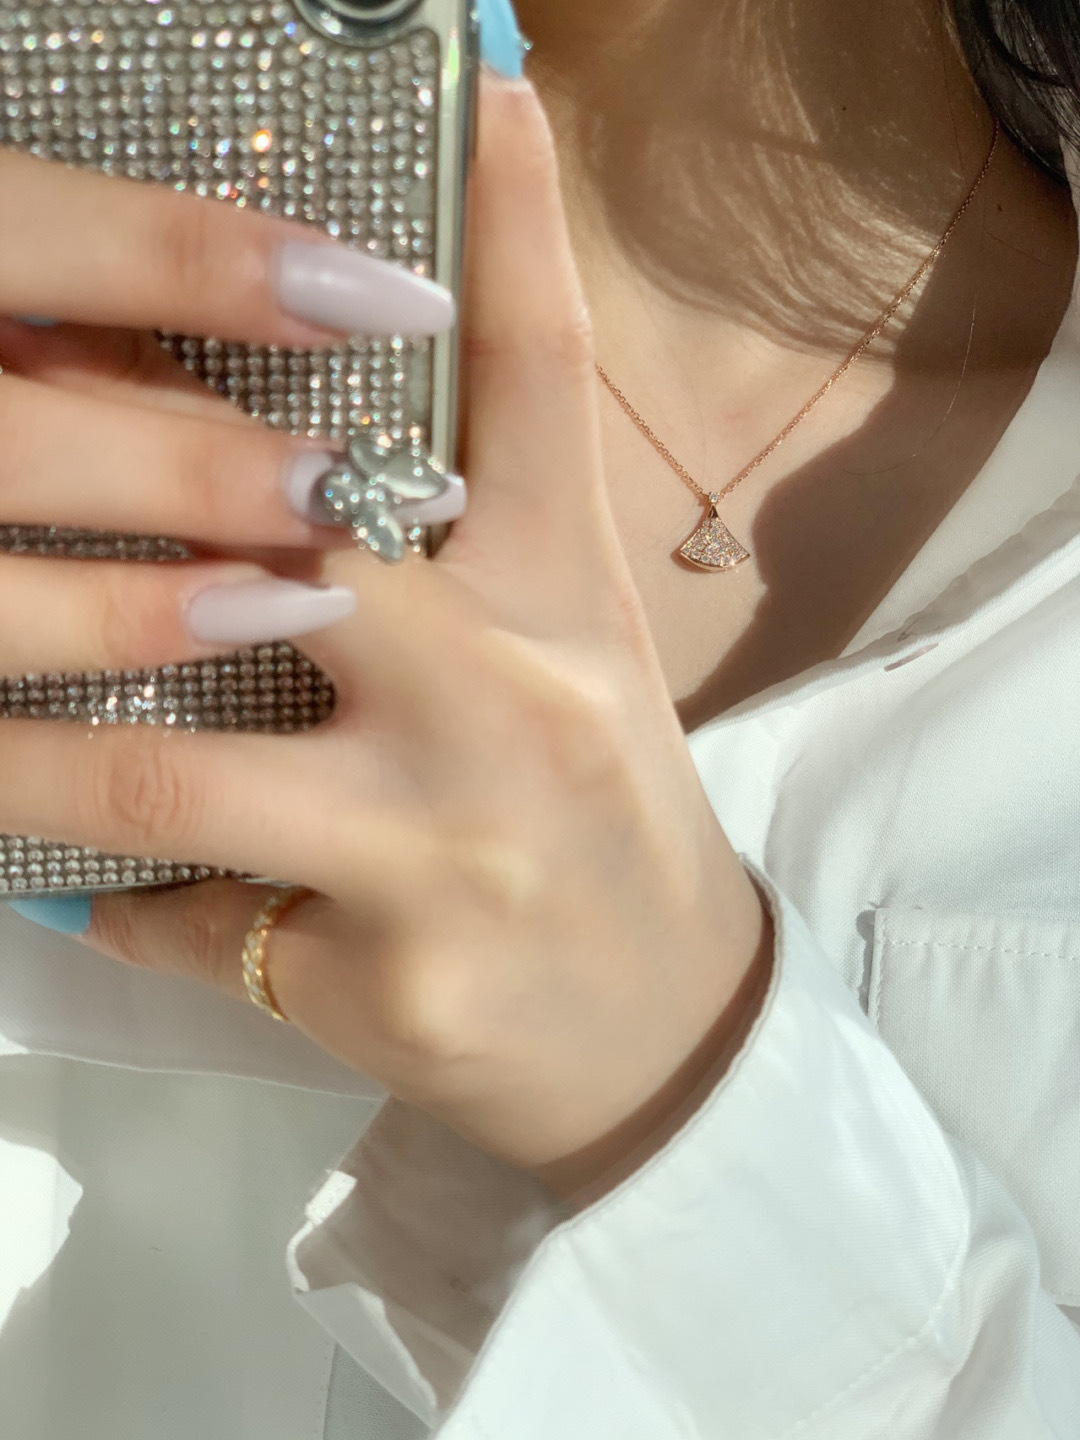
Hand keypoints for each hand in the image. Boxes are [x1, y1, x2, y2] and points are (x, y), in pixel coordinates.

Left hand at [2, 73, 772, 1200]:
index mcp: (571, 608)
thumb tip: (285, 473)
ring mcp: (449, 849)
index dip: (509, 231)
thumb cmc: (606, 823)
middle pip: (301, 529)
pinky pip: (194, 917)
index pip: (545, 389)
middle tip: (29, 393)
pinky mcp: (389, 981)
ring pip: (168, 761)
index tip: (483, 91)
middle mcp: (519, 703)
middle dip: (139, 461)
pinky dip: (128, 904)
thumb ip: (464, 568)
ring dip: (19, 744)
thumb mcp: (567, 669)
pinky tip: (86, 901)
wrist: (664, 1027)